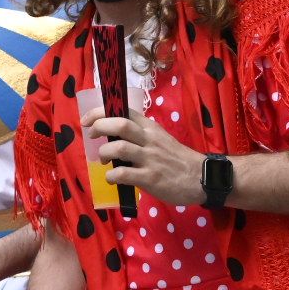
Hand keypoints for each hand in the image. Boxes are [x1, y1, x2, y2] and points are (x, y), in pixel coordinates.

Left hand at [90, 105, 205, 205]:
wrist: (200, 177)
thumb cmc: (177, 159)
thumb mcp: (160, 138)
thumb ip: (140, 135)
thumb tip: (113, 137)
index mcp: (150, 127)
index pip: (123, 110)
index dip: (100, 112)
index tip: (87, 120)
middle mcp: (148, 139)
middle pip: (119, 124)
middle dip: (99, 127)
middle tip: (92, 136)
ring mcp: (149, 158)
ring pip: (119, 148)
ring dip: (104, 154)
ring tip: (104, 161)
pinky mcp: (150, 177)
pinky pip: (124, 174)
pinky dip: (112, 176)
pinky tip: (113, 179)